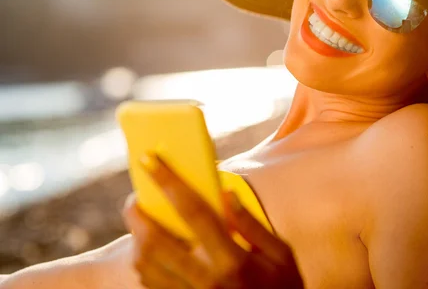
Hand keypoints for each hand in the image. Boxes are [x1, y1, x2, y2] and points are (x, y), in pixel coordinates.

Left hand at [121, 153, 303, 288]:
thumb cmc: (284, 286)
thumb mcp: (281, 254)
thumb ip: (252, 224)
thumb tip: (227, 194)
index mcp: (233, 260)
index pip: (194, 212)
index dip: (169, 182)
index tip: (151, 160)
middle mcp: (207, 280)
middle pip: (156, 242)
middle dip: (138, 215)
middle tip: (134, 198)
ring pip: (146, 267)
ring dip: (136, 240)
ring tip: (140, 222)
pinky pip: (151, 284)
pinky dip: (144, 263)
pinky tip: (150, 249)